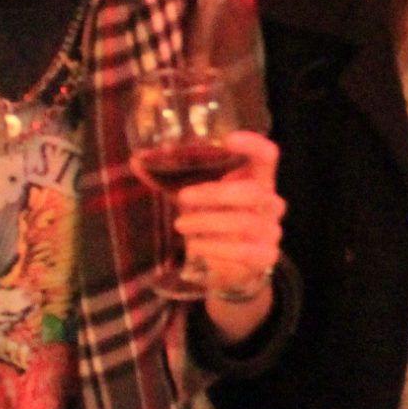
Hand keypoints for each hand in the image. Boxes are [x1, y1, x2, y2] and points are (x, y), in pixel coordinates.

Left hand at [172, 129, 282, 339]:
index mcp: (258, 180)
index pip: (267, 155)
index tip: (228, 139)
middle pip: (252, 191)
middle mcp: (270, 203)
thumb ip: (175, 181)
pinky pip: (242, 251)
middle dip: (215, 193)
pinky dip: (214, 247)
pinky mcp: (266, 256)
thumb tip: (136, 161)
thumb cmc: (213, 222)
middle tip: (183, 197)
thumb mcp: (198, 200)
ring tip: (181, 225)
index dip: (253, 144)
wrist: (230, 269)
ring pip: (244, 222)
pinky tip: (194, 246)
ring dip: (208, 221)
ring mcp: (271, 231)